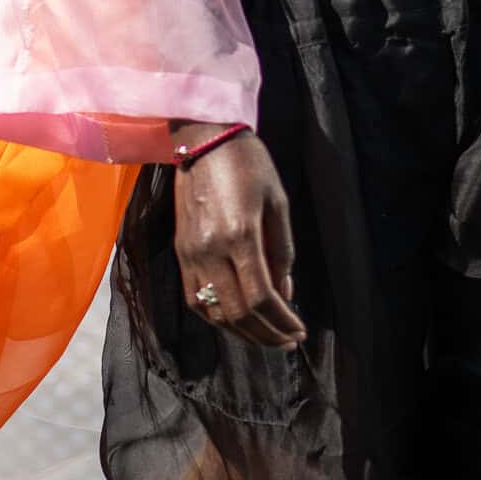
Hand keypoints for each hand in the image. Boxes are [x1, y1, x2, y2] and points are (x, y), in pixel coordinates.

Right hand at [171, 125, 306, 349]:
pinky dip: (218, 318)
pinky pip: (197, 300)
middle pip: (238, 314)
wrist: (204, 138)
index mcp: (239, 235)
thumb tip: (286, 295)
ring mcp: (191, 254)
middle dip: (266, 335)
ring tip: (267, 336)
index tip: (299, 332)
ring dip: (243, 333)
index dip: (282, 322)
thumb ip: (282, 252)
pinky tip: (238, 321)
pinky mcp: (181, 252)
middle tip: (288, 340)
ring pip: (215, 313)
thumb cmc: (249, 164)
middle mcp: (210, 250)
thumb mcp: (278, 203)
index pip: (261, 298)